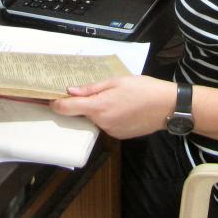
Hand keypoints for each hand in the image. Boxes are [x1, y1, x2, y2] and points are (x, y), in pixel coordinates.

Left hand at [50, 75, 175, 139]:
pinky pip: (108, 125)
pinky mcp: (120, 135)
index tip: (49, 99)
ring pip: (96, 119)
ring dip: (99, 110)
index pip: (68, 109)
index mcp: (98, 107)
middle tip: (96, 91)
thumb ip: (92, 88)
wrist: (167, 106)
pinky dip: (110, 117)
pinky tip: (124, 108)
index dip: (56, 104)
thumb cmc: (143, 89)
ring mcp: (111, 131)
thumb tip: (71, 91)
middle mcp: (102, 123)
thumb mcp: (116, 81)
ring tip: (117, 98)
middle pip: (83, 114)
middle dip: (84, 104)